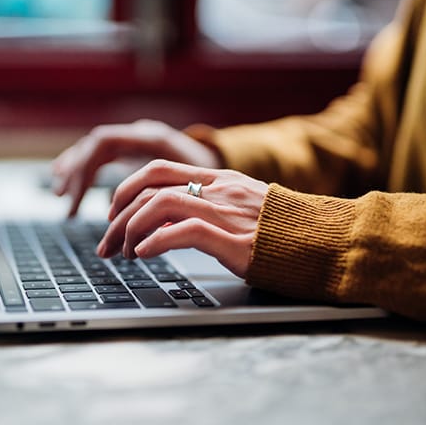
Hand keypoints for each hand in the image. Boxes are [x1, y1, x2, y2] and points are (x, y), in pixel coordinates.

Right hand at [52, 119, 221, 216]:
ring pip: (97, 149)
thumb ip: (167, 203)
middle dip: (78, 176)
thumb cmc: (216, 178)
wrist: (227, 161)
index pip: (105, 144)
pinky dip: (86, 169)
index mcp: (154, 138)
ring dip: (77, 172)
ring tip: (60, 194)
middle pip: (96, 147)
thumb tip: (139, 230)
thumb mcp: (195, 190)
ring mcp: (139, 139)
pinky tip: (69, 179)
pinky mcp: (138, 150)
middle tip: (66, 205)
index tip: (80, 201)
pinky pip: (104, 155)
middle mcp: (143, 133)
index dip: (88, 171)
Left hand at [97, 159, 268, 277]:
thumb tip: (166, 220)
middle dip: (118, 215)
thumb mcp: (242, 205)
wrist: (319, 240)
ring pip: (160, 205)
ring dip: (131, 229)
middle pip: (150, 187)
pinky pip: (184, 232)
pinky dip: (156, 242)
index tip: (114, 213)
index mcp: (219, 179)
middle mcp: (218, 190)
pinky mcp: (233, 241)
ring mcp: (226, 213)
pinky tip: (144, 254)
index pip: (158, 170)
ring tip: (123, 253)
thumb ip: (207, 205)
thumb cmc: (279, 228)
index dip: (127, 188)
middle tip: (106, 242)